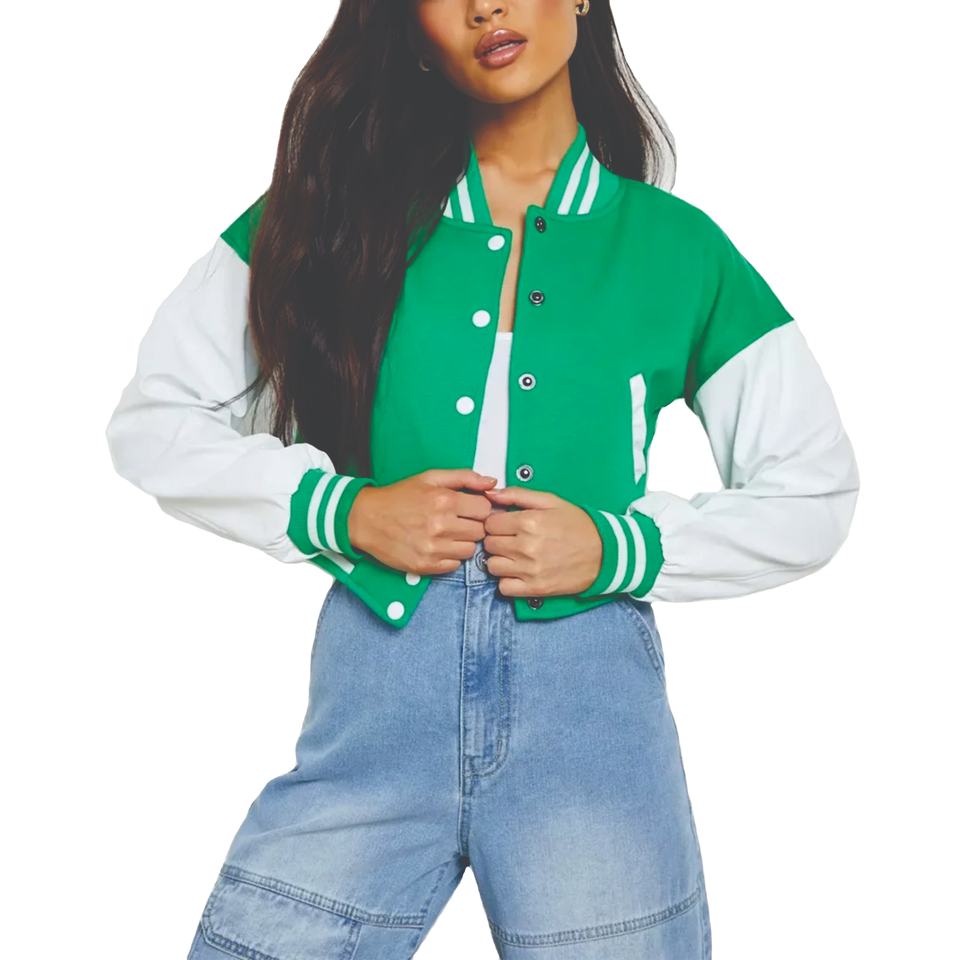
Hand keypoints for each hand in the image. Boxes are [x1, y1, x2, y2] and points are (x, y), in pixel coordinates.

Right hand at [348, 468, 496, 574]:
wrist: (366, 518)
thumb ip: (464, 478)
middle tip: (456, 521)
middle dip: (471, 525)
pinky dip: (449, 557)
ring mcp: (433, 548)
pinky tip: (437, 546)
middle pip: (480, 531)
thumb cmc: (399, 497)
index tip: (468, 509)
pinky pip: (454, 565)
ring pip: (469, 550)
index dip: (478, 509)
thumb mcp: (430, 478)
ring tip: (446, 534)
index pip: (485, 509)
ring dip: (462, 543)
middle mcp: (441, 525)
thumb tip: (492, 483)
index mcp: (445, 500)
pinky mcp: (425, 566)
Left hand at [481, 486, 602, 596]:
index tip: (506, 525)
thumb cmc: (579, 525)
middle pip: (489, 544)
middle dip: (497, 540)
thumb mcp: (551, 501)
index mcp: (528, 522)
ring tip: (515, 556)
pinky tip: (519, 572)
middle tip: (512, 539)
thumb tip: (490, 493)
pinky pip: (504, 587)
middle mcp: (526, 547)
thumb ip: (518, 495)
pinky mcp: (535, 589)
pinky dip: (508, 581)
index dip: (496, 523)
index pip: (490, 523)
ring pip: (492, 566)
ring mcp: (530, 570)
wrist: (605, 553)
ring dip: (500, 560)